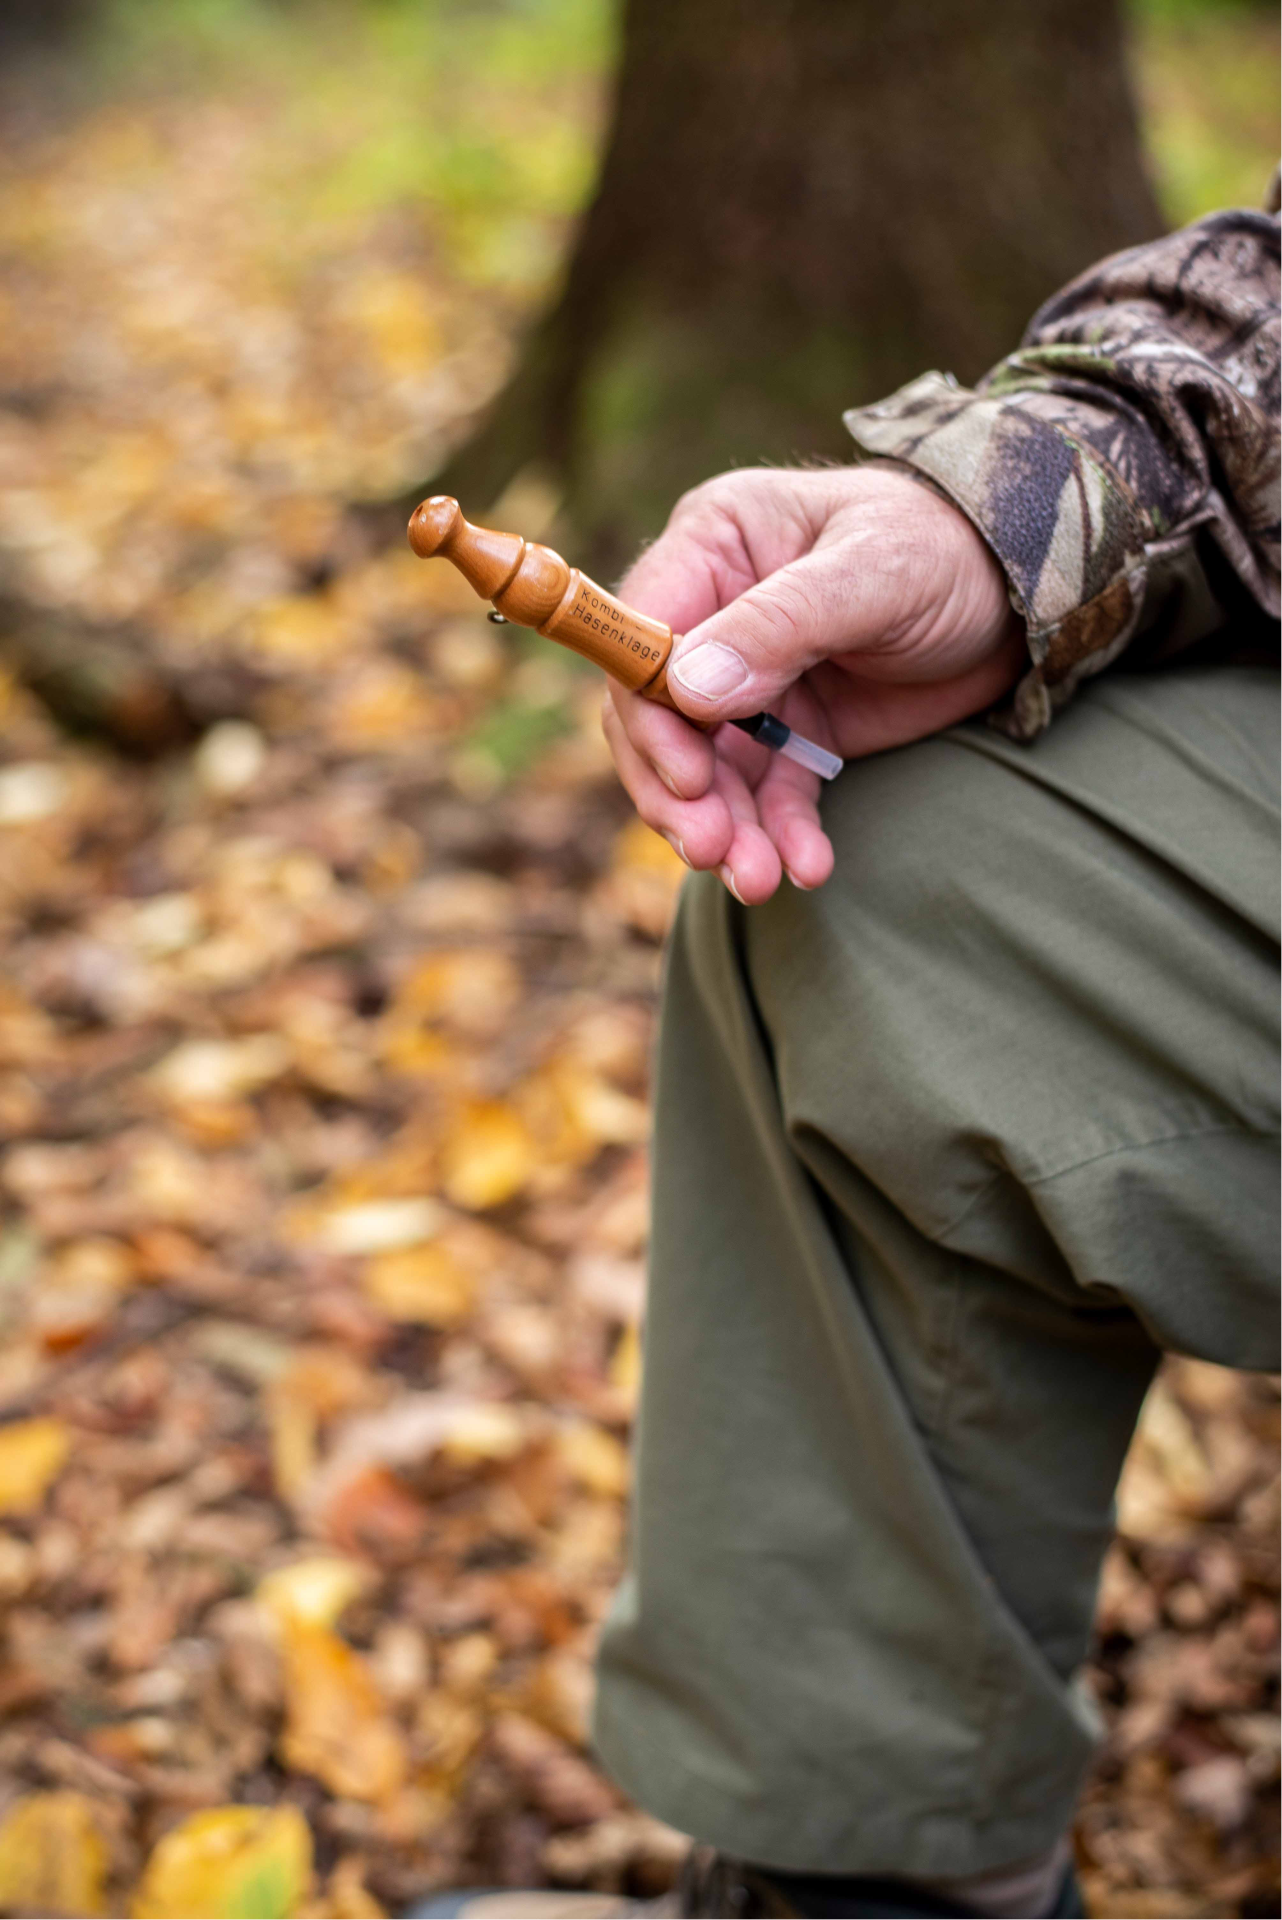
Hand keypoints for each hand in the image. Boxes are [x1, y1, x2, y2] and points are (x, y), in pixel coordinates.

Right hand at [602, 463, 1025, 902]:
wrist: (1026, 594)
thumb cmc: (946, 549)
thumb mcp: (873, 573)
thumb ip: (779, 627)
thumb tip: (688, 689)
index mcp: (715, 545)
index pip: (643, 637)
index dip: (649, 713)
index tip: (688, 775)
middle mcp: (715, 613)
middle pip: (659, 718)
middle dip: (682, 792)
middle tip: (713, 849)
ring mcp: (750, 680)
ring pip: (707, 771)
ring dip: (726, 830)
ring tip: (758, 880)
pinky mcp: (794, 732)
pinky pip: (769, 794)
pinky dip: (781, 834)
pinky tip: (806, 867)